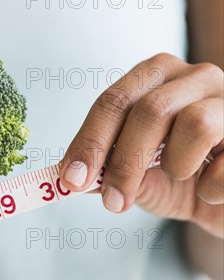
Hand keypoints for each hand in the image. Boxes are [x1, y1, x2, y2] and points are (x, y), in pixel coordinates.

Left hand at [59, 53, 222, 237]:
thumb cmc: (180, 180)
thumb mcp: (135, 176)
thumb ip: (104, 171)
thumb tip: (69, 177)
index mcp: (157, 77)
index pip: (114, 101)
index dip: (90, 141)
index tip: (71, 179)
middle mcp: (197, 77)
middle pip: (149, 110)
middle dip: (123, 162)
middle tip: (112, 202)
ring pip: (195, 123)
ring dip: (176, 165)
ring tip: (180, 176)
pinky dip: (210, 189)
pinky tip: (210, 191)